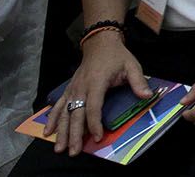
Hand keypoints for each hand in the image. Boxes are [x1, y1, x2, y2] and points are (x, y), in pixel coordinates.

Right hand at [45, 31, 151, 155]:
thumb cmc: (117, 56)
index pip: (94, 107)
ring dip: (61, 131)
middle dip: (74, 134)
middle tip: (74, 151)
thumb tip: (148, 96)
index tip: (98, 137)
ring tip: (59, 148)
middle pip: (76, 114)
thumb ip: (138, 82)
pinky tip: (47, 131)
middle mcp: (81, 88)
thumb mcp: (132, 66)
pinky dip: (51, 119)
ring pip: (64, 113)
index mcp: (96, 82)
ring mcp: (72, 89)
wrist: (100, 44)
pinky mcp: (68, 90)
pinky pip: (58, 106)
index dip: (95, 123)